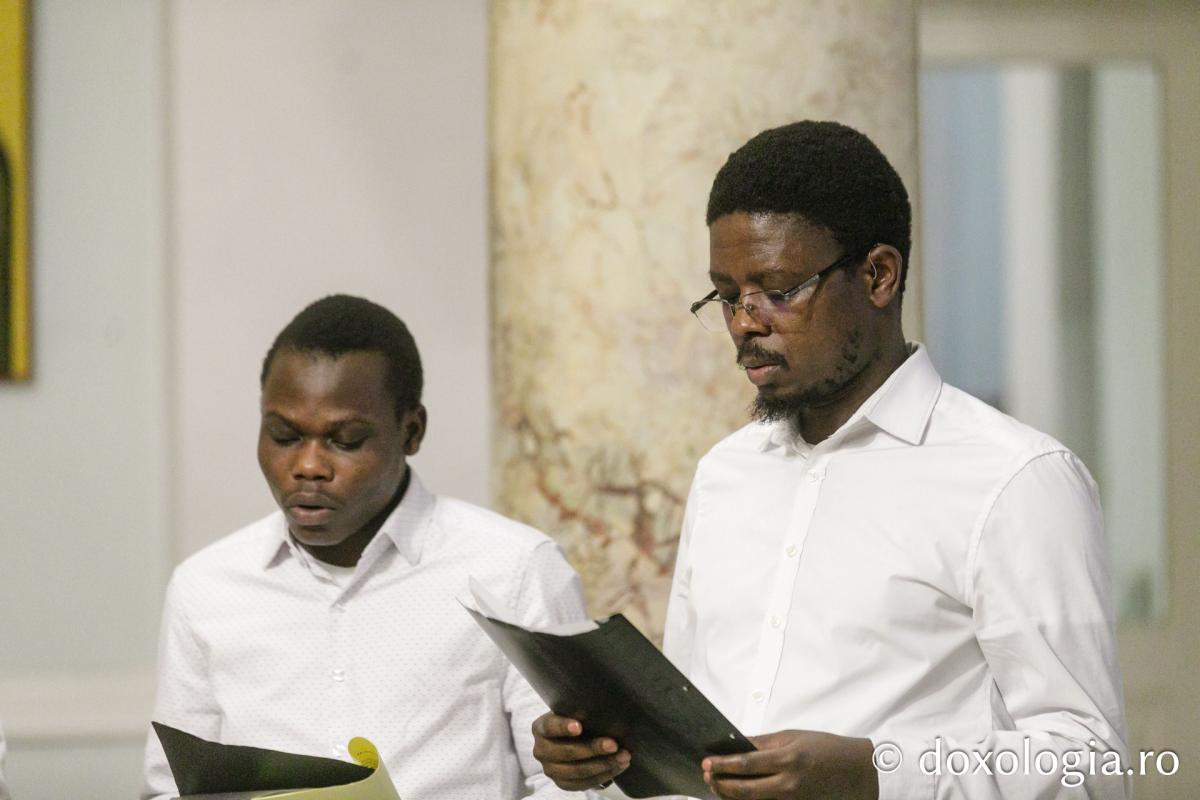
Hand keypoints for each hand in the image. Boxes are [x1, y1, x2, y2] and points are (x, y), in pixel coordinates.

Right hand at [531, 712, 630, 791]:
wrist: (571, 739)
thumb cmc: (575, 719)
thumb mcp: (573, 711)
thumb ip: (582, 710)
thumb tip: (606, 708)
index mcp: (541, 728)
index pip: (550, 727)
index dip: (563, 727)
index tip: (579, 726)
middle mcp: (541, 750)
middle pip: (567, 752)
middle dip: (592, 749)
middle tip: (613, 744)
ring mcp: (550, 770)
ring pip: (577, 771)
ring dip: (603, 764)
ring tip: (623, 756)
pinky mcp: (562, 783)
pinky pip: (584, 783)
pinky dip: (604, 775)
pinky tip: (618, 766)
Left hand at [702, 730, 877, 799]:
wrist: (859, 772)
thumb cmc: (827, 749)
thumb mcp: (794, 737)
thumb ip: (763, 743)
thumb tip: (736, 744)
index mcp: (787, 760)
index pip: (745, 764)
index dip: (722, 765)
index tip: (707, 762)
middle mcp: (788, 785)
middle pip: (744, 790)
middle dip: (721, 784)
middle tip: (707, 776)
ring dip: (731, 796)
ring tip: (718, 787)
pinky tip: (740, 795)